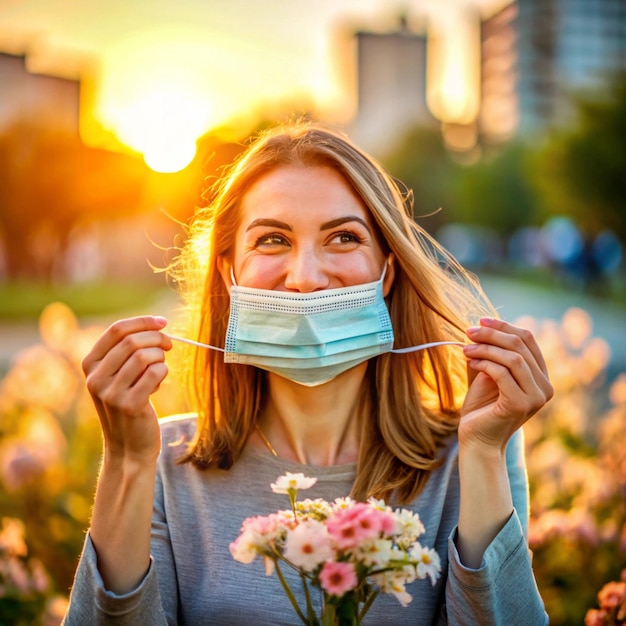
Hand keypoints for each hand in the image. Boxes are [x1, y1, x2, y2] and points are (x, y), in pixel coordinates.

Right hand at [81, 316, 171, 463]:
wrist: (129, 447)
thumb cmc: (130, 403)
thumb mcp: (119, 376)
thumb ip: (128, 352)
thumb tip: (157, 325)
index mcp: (90, 364)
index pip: (116, 330)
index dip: (143, 322)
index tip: (163, 322)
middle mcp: (95, 378)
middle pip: (131, 341)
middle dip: (157, 338)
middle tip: (169, 345)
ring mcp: (110, 393)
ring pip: (143, 356)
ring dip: (160, 356)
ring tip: (162, 366)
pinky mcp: (128, 405)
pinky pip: (154, 373)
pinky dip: (164, 372)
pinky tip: (160, 383)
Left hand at [460, 317, 552, 451]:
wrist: (477, 440)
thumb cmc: (482, 407)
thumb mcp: (491, 374)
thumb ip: (496, 354)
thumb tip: (485, 326)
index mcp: (541, 377)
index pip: (528, 340)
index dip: (504, 327)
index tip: (481, 320)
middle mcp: (545, 387)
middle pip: (521, 345)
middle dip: (492, 334)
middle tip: (469, 332)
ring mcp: (536, 397)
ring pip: (512, 358)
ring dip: (485, 348)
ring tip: (465, 348)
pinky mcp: (521, 404)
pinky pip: (501, 373)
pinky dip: (483, 363)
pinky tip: (469, 362)